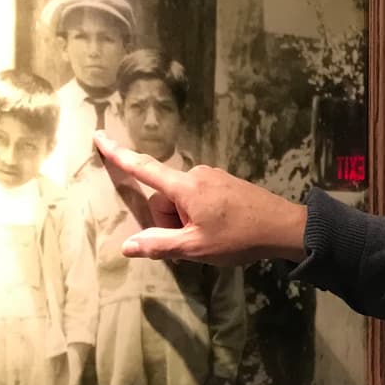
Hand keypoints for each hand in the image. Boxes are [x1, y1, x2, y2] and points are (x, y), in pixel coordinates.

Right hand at [93, 132, 307, 266]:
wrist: (284, 228)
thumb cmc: (239, 237)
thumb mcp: (196, 247)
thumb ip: (159, 245)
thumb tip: (126, 246)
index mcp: (185, 186)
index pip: (143, 167)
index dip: (118, 155)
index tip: (99, 137)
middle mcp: (197, 174)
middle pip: (164, 197)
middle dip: (170, 220)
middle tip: (194, 240)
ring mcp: (214, 177)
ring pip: (183, 200)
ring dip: (187, 220)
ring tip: (213, 237)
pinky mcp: (226, 183)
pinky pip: (200, 198)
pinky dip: (201, 216)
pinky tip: (222, 230)